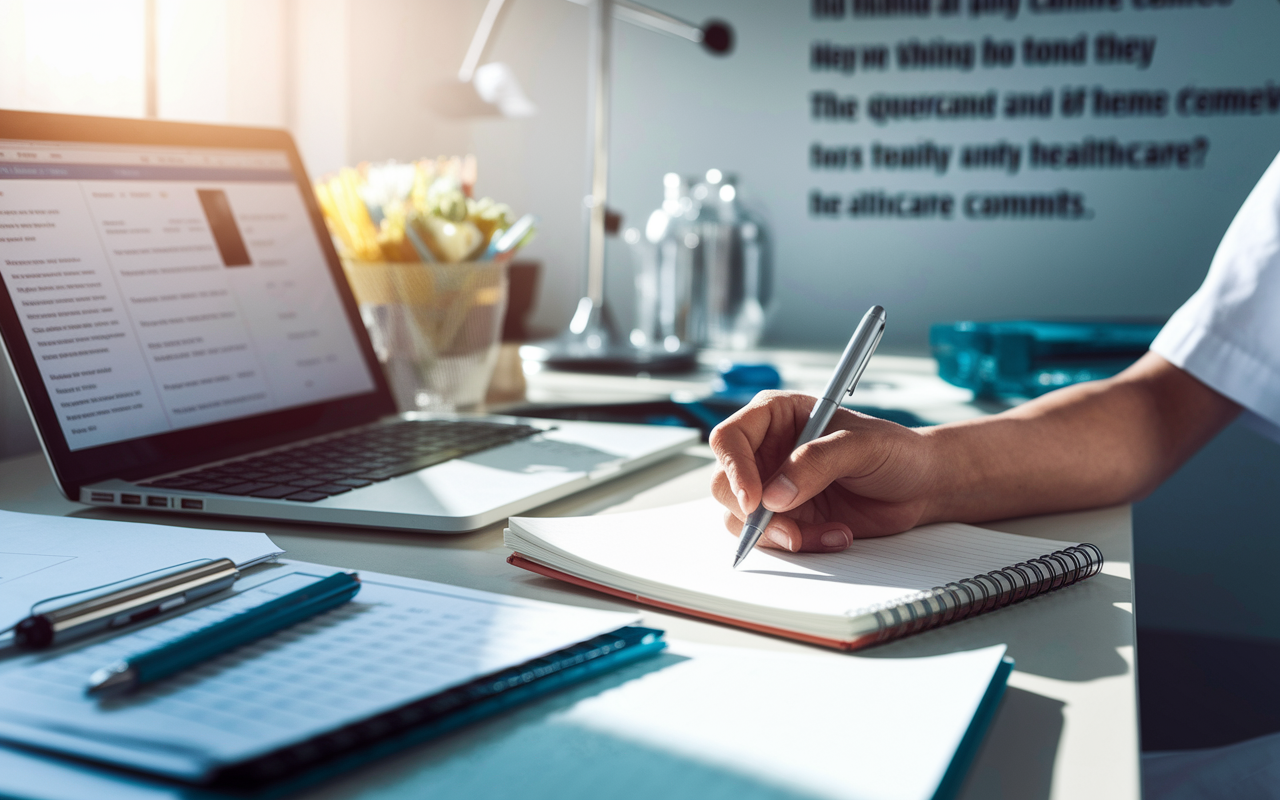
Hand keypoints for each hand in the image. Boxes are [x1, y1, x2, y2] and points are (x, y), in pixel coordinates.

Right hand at [709, 391, 937, 552]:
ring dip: (782, 535)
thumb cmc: (895, 450)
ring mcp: (773, 487)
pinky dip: (801, 545)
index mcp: (775, 417)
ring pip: (742, 519)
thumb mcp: (862, 446)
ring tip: (830, 532)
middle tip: (790, 531)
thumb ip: (817, 462)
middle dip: (754, 515)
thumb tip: (775, 493)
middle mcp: (766, 451)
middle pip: (725, 484)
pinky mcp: (787, 518)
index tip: (755, 500)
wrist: (919, 486)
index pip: (729, 439)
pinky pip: (772, 540)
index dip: (734, 470)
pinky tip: (836, 535)